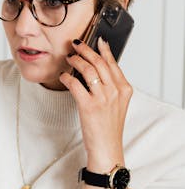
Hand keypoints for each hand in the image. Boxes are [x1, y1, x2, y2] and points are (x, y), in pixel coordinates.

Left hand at [59, 37, 132, 188]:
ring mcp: (103, 98)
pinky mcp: (89, 106)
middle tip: (76, 44)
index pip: (113, 63)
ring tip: (69, 58)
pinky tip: (63, 76)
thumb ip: (111, 87)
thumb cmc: (109, 128)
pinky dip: (67, 77)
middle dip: (86, 50)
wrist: (107, 148)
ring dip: (76, 60)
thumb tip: (97, 69)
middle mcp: (115, 91)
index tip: (97, 39)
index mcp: (124, 89)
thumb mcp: (117, 104)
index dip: (103, 49)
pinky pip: (75, 84)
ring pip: (88, 69)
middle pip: (99, 62)